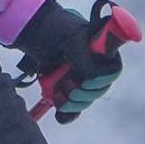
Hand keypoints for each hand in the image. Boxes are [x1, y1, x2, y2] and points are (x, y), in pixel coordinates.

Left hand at [10, 0, 139, 120]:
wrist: (32, 31)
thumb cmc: (54, 28)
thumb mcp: (72, 39)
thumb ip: (84, 58)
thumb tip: (89, 79)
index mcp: (104, 51)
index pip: (112, 72)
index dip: (101, 80)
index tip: (85, 80)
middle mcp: (96, 66)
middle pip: (99, 90)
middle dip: (82, 93)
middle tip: (65, 83)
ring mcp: (82, 78)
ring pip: (86, 101)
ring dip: (72, 103)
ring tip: (57, 92)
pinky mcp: (68, 88)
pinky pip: (74, 109)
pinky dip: (67, 114)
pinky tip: (59, 115)